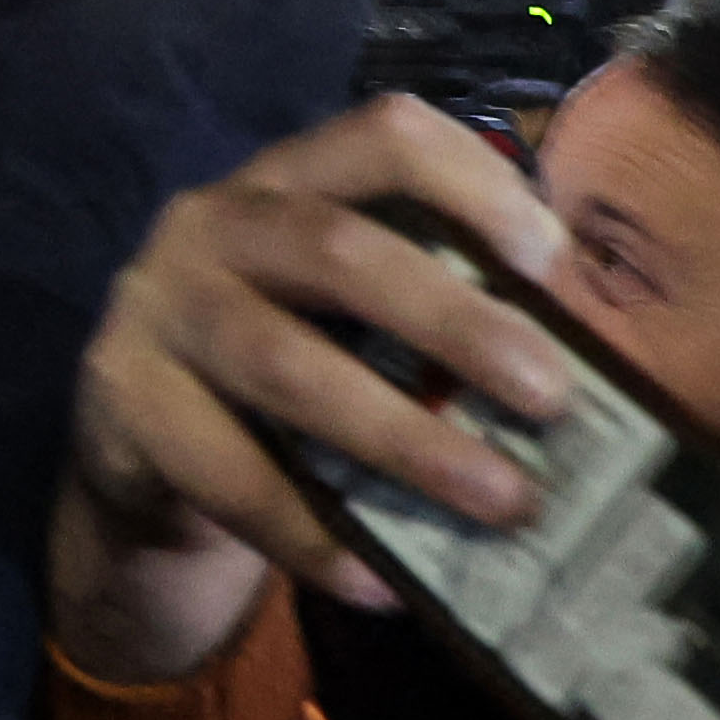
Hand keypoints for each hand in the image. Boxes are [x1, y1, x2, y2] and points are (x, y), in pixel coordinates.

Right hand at [46, 91, 571, 686]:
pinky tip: (382, 581)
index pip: (380, 137)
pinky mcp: (123, 402)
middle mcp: (212, 224)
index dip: (471, 185)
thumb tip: (597, 365)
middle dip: (453, 322)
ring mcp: (156, 309)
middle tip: (552, 399)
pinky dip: (312, 532)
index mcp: (287, 182)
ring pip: (282, 365)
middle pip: (335, 249)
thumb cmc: (290, 370)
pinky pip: (226, 474)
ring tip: (501, 501)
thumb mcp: (354, 318)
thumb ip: (444, 319)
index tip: (551, 262)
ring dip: (402, 437)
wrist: (140, 445)